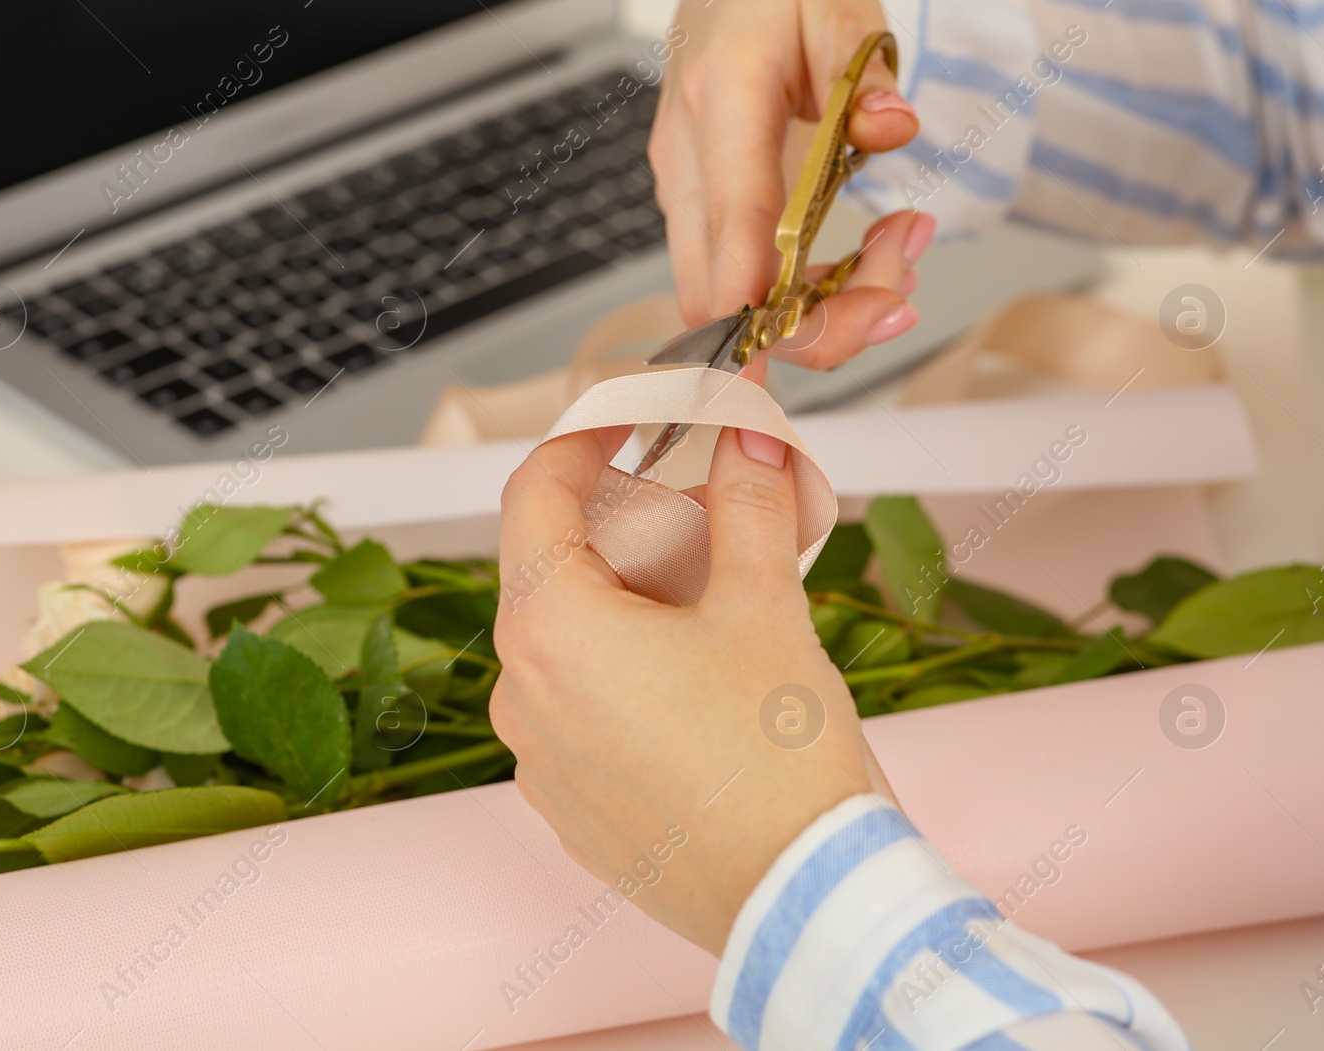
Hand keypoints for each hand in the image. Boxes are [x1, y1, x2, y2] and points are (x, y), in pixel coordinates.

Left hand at [491, 425, 893, 953]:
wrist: (802, 901)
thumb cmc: (777, 761)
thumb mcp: (765, 606)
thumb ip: (747, 505)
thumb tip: (746, 442)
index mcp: (550, 629)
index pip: (533, 495)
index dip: (580, 441)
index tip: (628, 422)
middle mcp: (521, 695)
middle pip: (550, 570)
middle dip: (621, 526)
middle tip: (698, 514)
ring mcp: (538, 760)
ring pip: (565, 644)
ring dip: (623, 604)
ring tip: (710, 606)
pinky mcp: (569, 809)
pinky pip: (578, 711)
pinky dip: (622, 673)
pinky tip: (695, 686)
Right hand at [651, 0, 932, 375]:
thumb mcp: (839, 7)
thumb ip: (867, 70)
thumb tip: (890, 127)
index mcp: (723, 99)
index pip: (733, 219)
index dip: (750, 301)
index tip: (777, 358)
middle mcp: (689, 161)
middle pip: (722, 292)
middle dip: (816, 322)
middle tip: (901, 285)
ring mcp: (687, 195)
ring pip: (731, 303)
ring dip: (821, 312)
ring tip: (898, 253)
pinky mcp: (702, 214)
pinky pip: (743, 286)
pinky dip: (806, 298)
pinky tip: (864, 262)